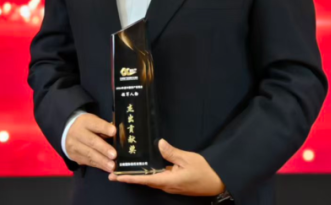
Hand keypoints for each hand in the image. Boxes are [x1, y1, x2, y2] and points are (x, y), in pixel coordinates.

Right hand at [65, 113, 117, 171]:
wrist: (68, 133)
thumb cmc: (87, 127)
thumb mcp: (94, 122)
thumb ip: (104, 128)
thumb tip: (118, 137)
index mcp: (85, 122)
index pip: (95, 124)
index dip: (104, 128)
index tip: (114, 132)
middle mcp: (77, 133)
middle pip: (91, 141)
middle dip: (103, 149)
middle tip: (114, 155)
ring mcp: (74, 146)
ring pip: (89, 154)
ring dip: (102, 161)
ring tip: (112, 166)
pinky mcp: (74, 156)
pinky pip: (87, 161)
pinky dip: (98, 165)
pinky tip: (107, 168)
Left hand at [108, 139, 225, 196]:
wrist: (218, 183)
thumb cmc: (204, 171)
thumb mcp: (188, 158)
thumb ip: (171, 152)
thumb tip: (158, 144)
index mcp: (168, 180)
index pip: (144, 179)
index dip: (129, 178)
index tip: (116, 177)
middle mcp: (166, 186)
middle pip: (144, 182)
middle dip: (129, 177)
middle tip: (113, 173)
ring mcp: (170, 187)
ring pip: (150, 181)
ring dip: (137, 177)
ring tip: (124, 170)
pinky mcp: (174, 185)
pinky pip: (158, 180)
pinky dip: (148, 175)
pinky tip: (144, 169)